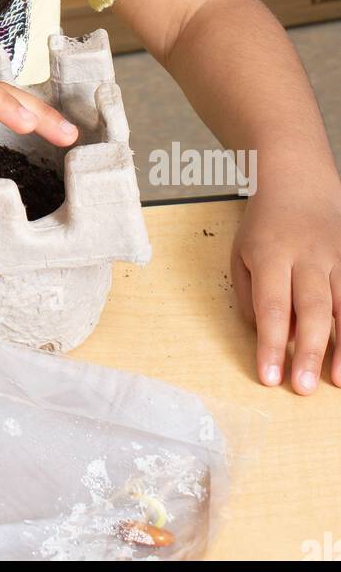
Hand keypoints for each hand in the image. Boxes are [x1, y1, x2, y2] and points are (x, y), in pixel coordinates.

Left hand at [232, 188, 340, 393]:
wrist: (297, 183)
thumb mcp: (240, 255)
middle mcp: (307, 256)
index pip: (271, 307)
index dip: (271, 345)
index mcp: (271, 254)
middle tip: (303, 388)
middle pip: (311, 308)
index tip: (269, 377)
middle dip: (309, 352)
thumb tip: (276, 338)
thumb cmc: (264, 227)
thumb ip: (251, 298)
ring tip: (337, 382)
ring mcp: (336, 257)